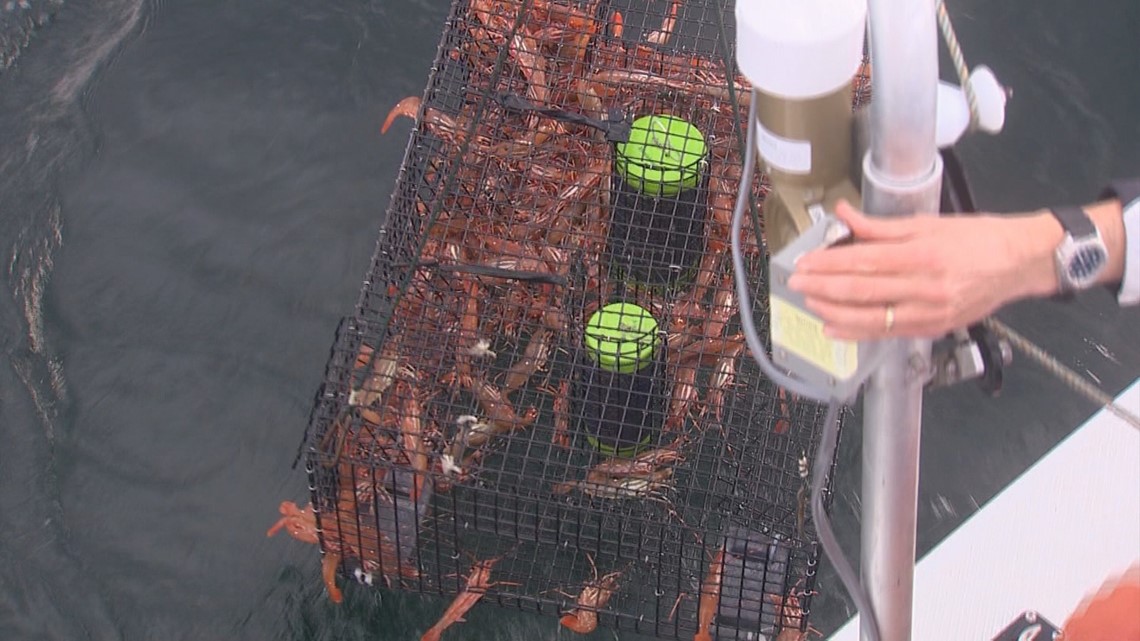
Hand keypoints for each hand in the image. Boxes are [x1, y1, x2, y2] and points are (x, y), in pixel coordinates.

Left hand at [785, 199, 1059, 339]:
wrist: (1021, 263)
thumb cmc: (979, 239)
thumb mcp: (929, 224)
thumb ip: (881, 226)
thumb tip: (845, 216)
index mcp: (923, 254)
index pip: (865, 261)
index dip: (830, 263)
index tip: (806, 262)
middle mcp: (925, 287)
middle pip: (862, 290)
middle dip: (823, 287)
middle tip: (797, 282)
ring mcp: (929, 312)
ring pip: (871, 317)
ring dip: (834, 310)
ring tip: (810, 302)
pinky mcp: (933, 328)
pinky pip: (887, 333)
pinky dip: (857, 331)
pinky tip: (834, 326)